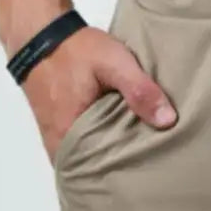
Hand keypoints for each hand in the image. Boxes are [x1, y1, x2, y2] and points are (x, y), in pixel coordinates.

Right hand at [20, 24, 177, 164]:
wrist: (41, 36)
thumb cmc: (76, 51)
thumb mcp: (113, 63)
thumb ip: (139, 90)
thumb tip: (168, 121)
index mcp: (71, 141)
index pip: (104, 174)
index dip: (130, 173)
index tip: (155, 171)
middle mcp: (61, 149)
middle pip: (97, 168)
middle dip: (124, 166)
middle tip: (155, 163)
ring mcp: (58, 141)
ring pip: (91, 157)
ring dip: (112, 153)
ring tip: (144, 151)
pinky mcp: (59, 130)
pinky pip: (84, 146)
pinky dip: (101, 142)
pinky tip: (122, 135)